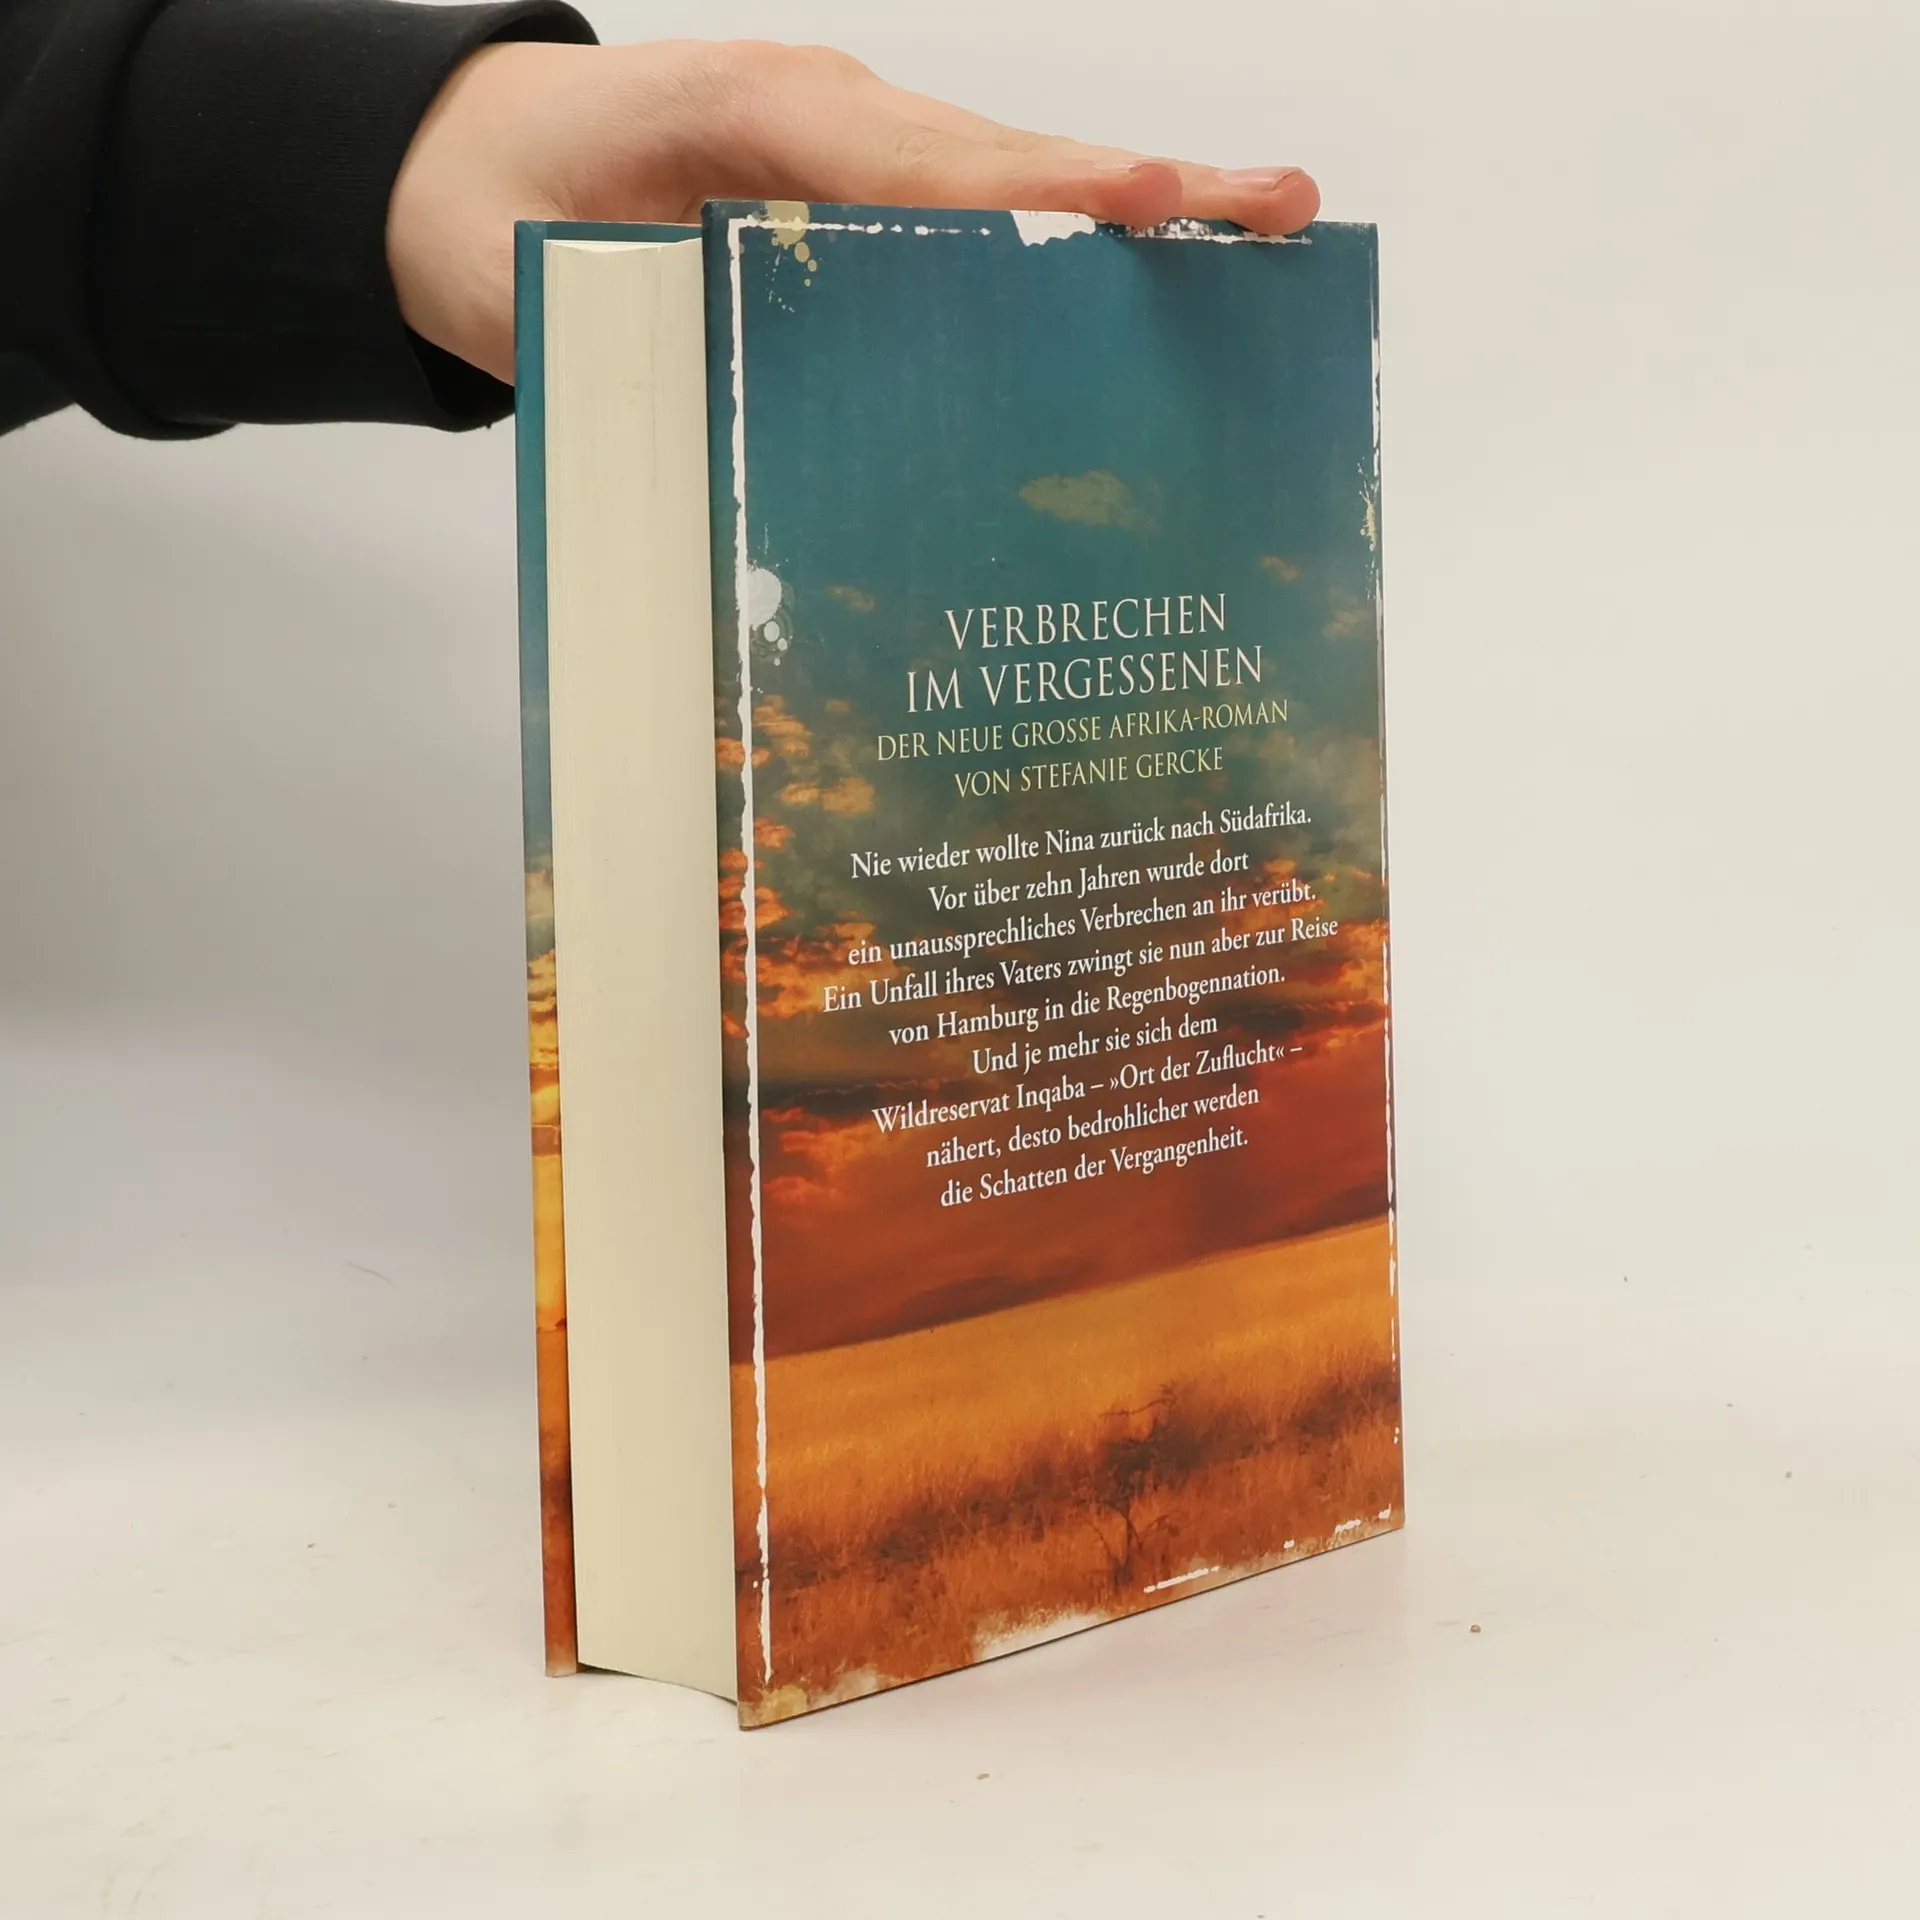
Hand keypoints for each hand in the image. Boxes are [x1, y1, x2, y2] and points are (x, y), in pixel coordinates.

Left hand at [388, 38, 1319, 382]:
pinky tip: (1140, 309)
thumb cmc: (492, 210)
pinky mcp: (857, 211)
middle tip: (1279, 207)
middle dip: (1146, 188)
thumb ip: (638, 324)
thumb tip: (766, 423)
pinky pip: (969, 230)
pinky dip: (1060, 259)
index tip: (1156, 202)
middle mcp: (834, 130)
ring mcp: (854, 164)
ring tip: (1262, 241)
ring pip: (1008, 186)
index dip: (1046, 190)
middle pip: (1008, 159)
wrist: (454, 172)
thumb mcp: (538, 274)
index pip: (927, 160)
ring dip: (1134, 222)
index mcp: (764, 119)